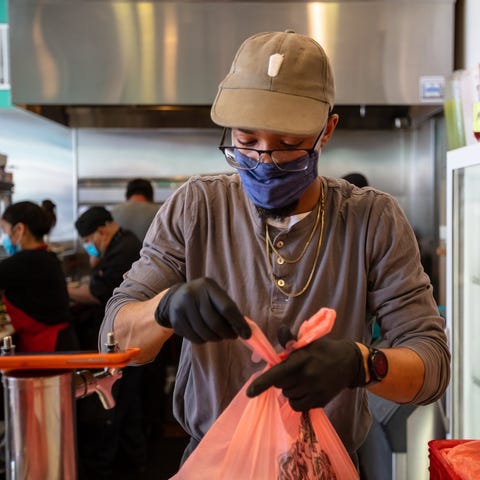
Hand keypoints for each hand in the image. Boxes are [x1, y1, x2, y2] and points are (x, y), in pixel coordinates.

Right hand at [154, 277, 250, 342]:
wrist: (175, 296)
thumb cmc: (204, 298)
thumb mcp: (216, 296)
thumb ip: (229, 309)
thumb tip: (244, 331)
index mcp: (208, 286)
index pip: (227, 307)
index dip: (238, 323)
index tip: (247, 334)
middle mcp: (193, 294)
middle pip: (215, 323)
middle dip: (227, 334)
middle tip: (232, 336)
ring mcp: (182, 307)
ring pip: (205, 333)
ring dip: (216, 338)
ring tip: (219, 335)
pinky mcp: (176, 320)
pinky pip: (194, 338)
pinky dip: (203, 340)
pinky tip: (205, 334)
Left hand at [246, 336, 364, 409]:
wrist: (349, 363)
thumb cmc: (323, 349)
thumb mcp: (308, 340)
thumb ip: (291, 339)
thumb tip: (281, 331)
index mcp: (302, 359)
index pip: (278, 373)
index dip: (262, 383)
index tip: (250, 392)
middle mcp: (307, 377)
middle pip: (280, 385)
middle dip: (280, 378)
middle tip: (291, 371)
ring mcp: (314, 391)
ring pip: (288, 396)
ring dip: (289, 389)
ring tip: (300, 379)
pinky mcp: (320, 401)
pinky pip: (297, 405)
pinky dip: (296, 399)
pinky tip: (304, 389)